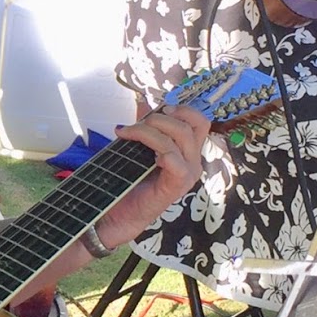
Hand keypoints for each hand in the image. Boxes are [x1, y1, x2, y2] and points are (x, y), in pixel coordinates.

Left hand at [90, 103, 210, 251]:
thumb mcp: (137, 147)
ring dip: (150, 129)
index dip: (182, 108)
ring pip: (181, 137)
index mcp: (187, 151)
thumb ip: (145, 126)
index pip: (199, 121)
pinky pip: (175, 160)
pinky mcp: (177, 187)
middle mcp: (192, 161)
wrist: (117, 214)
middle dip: (161, 117)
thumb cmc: (128, 181)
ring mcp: (188, 174)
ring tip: (127, 134)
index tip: (158, 108)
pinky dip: (159, 149)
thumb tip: (143, 102)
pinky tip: (144, 154)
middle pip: (193, 124)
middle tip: (136, 123)